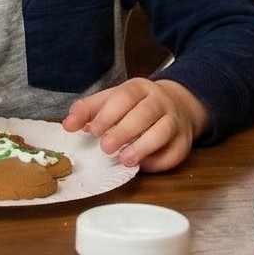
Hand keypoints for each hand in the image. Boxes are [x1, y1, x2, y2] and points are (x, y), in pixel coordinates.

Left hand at [64, 78, 207, 171]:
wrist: (178, 106)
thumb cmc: (136, 106)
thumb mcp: (113, 100)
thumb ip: (90, 110)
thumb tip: (68, 125)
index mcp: (140, 88)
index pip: (126, 96)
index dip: (109, 113)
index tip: (93, 130)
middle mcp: (161, 102)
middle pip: (145, 113)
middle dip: (124, 130)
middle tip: (105, 147)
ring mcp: (175, 121)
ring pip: (163, 131)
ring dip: (144, 146)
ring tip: (125, 160)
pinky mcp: (185, 141)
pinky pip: (176, 151)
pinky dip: (160, 160)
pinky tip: (144, 165)